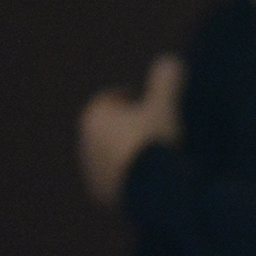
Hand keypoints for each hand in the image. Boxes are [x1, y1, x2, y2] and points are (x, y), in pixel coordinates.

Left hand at [79, 54, 184, 207]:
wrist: (153, 191)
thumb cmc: (157, 143)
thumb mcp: (166, 106)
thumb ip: (167, 80)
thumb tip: (170, 60)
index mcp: (95, 116)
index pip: (111, 100)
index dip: (130, 98)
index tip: (146, 102)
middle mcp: (85, 143)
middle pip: (108, 128)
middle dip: (127, 127)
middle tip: (154, 131)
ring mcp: (91, 171)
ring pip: (110, 155)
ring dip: (127, 153)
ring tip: (154, 158)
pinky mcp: (100, 195)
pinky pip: (115, 180)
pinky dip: (129, 176)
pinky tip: (150, 178)